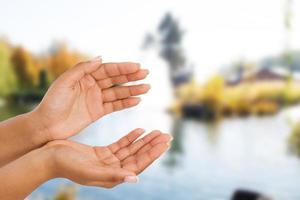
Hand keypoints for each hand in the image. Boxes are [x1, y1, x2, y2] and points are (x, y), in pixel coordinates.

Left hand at [33, 57, 149, 140]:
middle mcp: (92, 85)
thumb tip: (100, 58)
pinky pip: (115, 106)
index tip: (137, 67)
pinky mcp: (97, 111)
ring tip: (147, 87)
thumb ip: (82, 69)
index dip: (122, 68)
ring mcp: (96, 99)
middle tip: (146, 74)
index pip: (107, 70)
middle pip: (115, 79)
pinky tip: (136, 100)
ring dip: (132, 90)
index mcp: (84, 76)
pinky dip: (126, 103)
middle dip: (131, 77)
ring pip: (118, 93)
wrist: (47, 126)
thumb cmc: (53, 103)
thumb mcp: (65, 82)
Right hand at [46, 129, 171, 187]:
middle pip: (138, 156)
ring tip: (157, 131)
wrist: (49, 158)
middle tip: (167, 135)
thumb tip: (135, 179)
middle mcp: (114, 170)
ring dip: (144, 140)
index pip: (139, 164)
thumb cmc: (67, 166)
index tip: (165, 143)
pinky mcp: (103, 153)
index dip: (153, 154)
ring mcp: (109, 161)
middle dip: (153, 146)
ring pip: (132, 149)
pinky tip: (139, 129)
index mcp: (113, 177)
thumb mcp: (91, 170)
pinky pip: (121, 144)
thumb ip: (113, 175)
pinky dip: (131, 137)